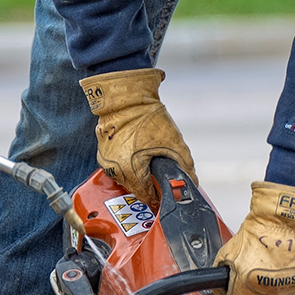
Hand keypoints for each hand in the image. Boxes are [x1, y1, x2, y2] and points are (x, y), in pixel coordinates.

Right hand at [77, 68, 194, 207]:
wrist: (127, 98)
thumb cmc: (147, 117)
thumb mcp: (173, 142)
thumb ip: (185, 165)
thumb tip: (192, 181)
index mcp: (129, 170)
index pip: (145, 195)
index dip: (157, 196)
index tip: (163, 194)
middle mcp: (114, 169)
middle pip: (134, 188)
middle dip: (148, 184)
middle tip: (159, 178)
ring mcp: (105, 161)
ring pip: (124, 178)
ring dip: (136, 175)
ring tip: (148, 163)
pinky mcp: (102, 152)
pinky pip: (117, 166)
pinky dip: (126, 164)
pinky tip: (136, 154)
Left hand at [214, 182, 294, 294]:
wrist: (283, 219)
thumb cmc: (256, 233)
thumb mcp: (228, 252)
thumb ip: (222, 276)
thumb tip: (220, 292)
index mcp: (246, 290)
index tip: (239, 289)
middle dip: (256, 291)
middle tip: (258, 271)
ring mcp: (290, 290)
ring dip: (277, 290)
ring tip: (274, 269)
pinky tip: (288, 271)